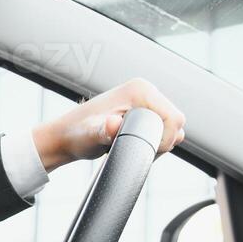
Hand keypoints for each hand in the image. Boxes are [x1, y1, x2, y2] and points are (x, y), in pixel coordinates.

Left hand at [32, 78, 186, 171]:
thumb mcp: (90, 135)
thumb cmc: (77, 135)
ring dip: (159, 141)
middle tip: (137, 151)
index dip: (166, 140)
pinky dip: (156, 139)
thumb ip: (102, 131)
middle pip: (176, 121)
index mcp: (140, 90)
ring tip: (133, 147)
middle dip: (163, 141)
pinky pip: (163, 127)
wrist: (67, 136)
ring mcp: (145, 99)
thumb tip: (114, 124)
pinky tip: (135, 145)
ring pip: (171, 126)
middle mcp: (146, 90)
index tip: (145, 151)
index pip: (174, 117)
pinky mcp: (144, 110)